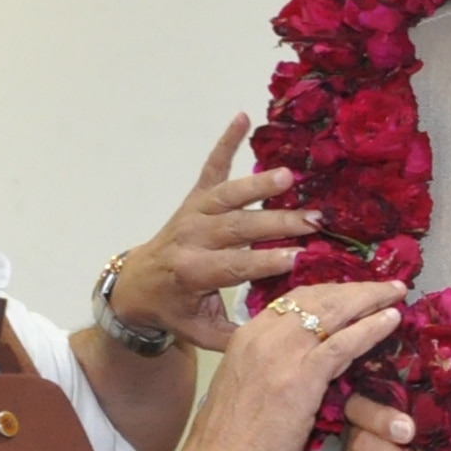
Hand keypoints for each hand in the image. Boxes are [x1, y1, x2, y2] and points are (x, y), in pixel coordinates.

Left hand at [113, 120, 317, 355]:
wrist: (135, 287)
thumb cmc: (176, 311)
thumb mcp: (203, 333)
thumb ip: (241, 333)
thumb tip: (287, 327)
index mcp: (193, 273)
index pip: (236, 265)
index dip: (267, 261)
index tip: (301, 257)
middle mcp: (191, 239)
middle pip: (238, 228)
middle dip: (277, 223)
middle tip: (314, 220)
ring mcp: (193, 214)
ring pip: (228, 196)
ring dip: (257, 185)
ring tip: (288, 177)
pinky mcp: (193, 198)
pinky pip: (210, 168)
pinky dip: (226, 141)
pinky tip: (243, 117)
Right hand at [152, 283, 405, 450]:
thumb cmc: (232, 441)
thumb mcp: (251, 388)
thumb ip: (276, 367)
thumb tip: (311, 362)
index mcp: (247, 336)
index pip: (294, 299)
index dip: (331, 292)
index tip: (356, 292)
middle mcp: (262, 334)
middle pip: (317, 296)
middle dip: (356, 289)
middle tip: (385, 286)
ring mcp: (282, 352)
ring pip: (334, 310)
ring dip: (371, 299)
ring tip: (396, 293)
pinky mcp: (302, 376)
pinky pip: (344, 342)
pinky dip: (372, 327)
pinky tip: (392, 319)